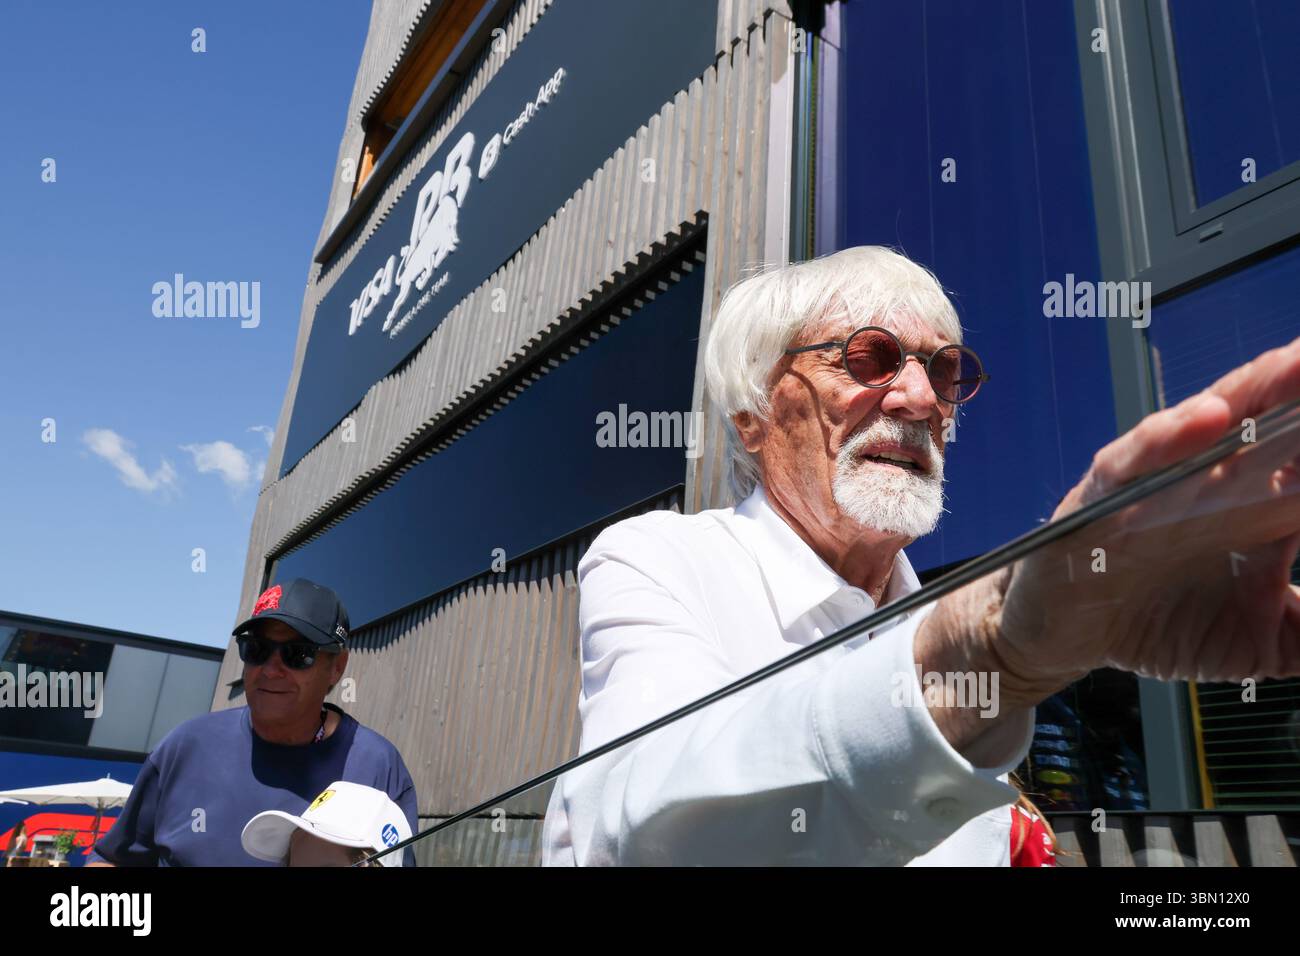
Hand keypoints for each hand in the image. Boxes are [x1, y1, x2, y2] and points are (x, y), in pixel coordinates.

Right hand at [990, 335, 1299, 690]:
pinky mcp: (1102, 493)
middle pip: (1276, 419)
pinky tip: (1208, 417)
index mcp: (1261, 502)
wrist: (1065, 637)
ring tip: (1298, 364)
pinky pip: (1134, 457)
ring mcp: (1158, 478)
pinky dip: (1166, 436)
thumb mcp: (1260, 645)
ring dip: (1255, 390)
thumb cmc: (1162, 623)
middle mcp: (1214, 478)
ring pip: (1210, 420)